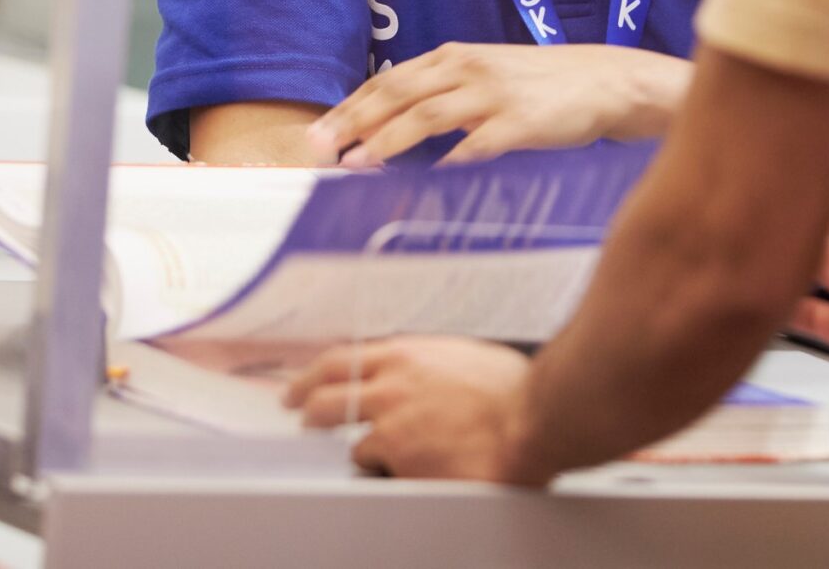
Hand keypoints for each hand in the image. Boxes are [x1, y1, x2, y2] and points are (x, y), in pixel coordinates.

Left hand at [284, 337, 550, 482]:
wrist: (532, 420)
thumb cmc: (515, 392)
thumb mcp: (468, 358)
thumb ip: (437, 365)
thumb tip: (429, 374)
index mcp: (409, 354)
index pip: (344, 358)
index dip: (316, 373)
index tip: (305, 383)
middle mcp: (392, 382)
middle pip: (325, 393)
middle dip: (304, 404)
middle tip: (297, 412)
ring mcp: (391, 420)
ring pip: (347, 438)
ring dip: (349, 447)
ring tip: (356, 454)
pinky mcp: (397, 455)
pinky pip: (373, 467)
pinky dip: (380, 472)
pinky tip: (395, 474)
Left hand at [307, 43, 689, 165]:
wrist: (604, 81)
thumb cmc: (540, 85)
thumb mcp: (484, 76)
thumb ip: (442, 93)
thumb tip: (390, 126)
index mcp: (454, 57)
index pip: (389, 80)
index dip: (350, 106)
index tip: (318, 133)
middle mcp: (468, 68)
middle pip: (397, 92)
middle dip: (353, 120)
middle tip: (318, 148)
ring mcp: (495, 94)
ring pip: (428, 113)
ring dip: (388, 138)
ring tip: (356, 162)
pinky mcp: (522, 122)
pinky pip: (478, 143)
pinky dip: (449, 160)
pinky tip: (426, 178)